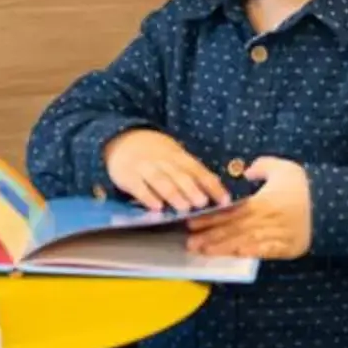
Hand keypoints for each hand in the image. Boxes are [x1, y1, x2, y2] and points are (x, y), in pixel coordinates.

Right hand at [105, 128, 229, 213]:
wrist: (122, 139)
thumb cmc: (155, 154)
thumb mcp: (175, 157)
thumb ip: (192, 173)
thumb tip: (217, 192)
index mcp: (179, 157)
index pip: (199, 170)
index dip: (212, 185)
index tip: (225, 200)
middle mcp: (164, 161)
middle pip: (180, 175)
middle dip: (192, 189)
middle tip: (202, 203)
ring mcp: (145, 168)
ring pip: (161, 180)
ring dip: (173, 194)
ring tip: (184, 208)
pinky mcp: (128, 176)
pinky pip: (138, 187)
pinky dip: (147, 197)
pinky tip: (156, 208)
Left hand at [188, 159, 312, 259]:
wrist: (332, 206)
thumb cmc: (306, 186)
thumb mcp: (286, 168)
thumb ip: (264, 166)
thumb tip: (247, 171)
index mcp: (264, 202)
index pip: (231, 212)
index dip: (211, 218)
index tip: (192, 223)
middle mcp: (267, 221)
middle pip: (234, 230)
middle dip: (211, 237)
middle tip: (190, 243)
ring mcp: (276, 236)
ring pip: (245, 243)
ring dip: (223, 248)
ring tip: (204, 252)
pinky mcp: (286, 248)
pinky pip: (264, 252)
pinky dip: (249, 255)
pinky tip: (235, 256)